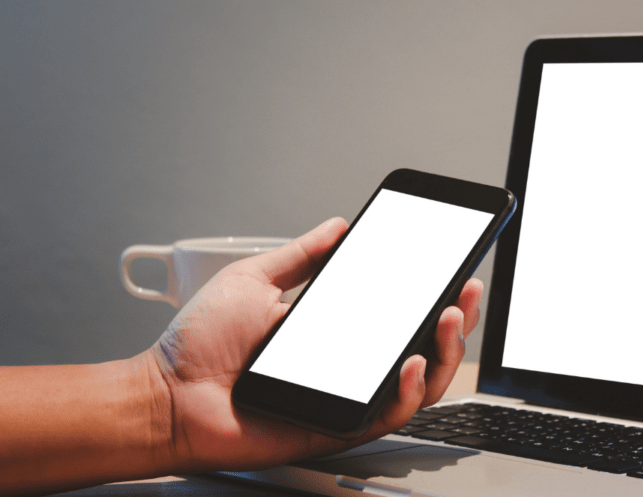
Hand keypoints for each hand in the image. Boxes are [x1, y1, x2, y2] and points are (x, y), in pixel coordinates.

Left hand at [145, 217, 481, 471]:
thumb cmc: (201, 346)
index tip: (454, 266)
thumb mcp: (255, 280)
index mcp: (338, 331)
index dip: (435, 293)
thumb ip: (301, 255)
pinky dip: (410, 389)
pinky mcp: (339, 427)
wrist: (167, 393)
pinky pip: (389, 414)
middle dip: (457, 318)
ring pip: (421, 383)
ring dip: (446, 351)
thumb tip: (337, 226)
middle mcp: (351, 364)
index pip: (401, 313)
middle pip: (425, 347)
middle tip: (464, 290)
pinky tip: (411, 362)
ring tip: (447, 317)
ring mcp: (348, 396)